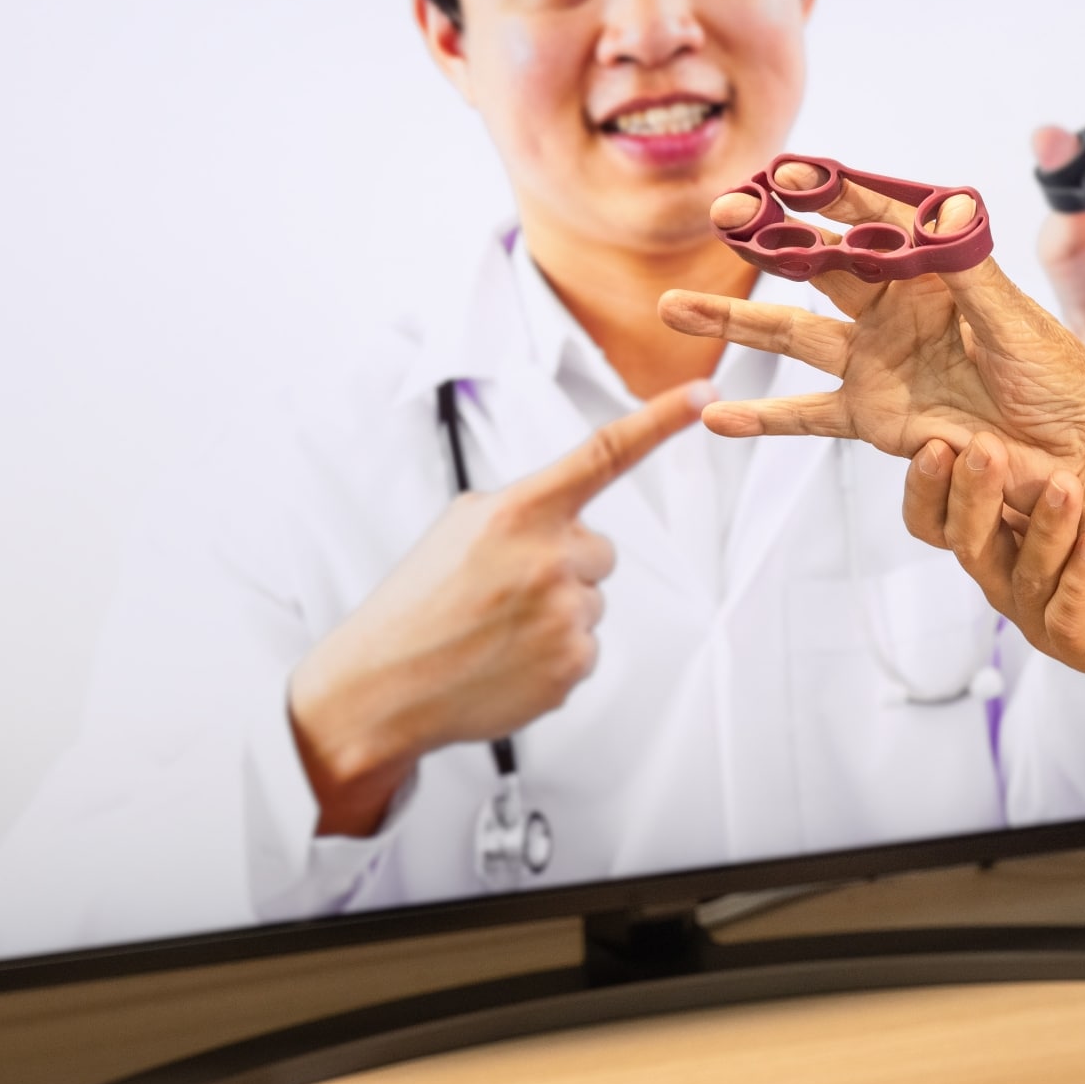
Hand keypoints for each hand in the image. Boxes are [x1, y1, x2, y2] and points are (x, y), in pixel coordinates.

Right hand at [287, 380, 709, 837]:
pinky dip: (553, 655)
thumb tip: (570, 517)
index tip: (702, 396)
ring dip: (555, 612)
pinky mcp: (571, 665)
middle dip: (563, 566)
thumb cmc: (419, 603)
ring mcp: (565, 615)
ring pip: (592, 600)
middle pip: (599, 551)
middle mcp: (549, 558)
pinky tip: (507, 660)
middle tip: (503, 592)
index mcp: (518, 512)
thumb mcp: (461, 527)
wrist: (382, 687)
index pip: (603, 453)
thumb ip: (525, 510)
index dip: (659, 420)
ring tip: (496, 630)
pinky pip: (586, 647)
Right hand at [670, 167, 1084, 521]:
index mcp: (938, 274)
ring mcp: (881, 362)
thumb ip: (971, 270)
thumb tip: (946, 206)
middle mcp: (899, 310)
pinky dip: (764, 420)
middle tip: (718, 215)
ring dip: (735, 323)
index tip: (782, 173)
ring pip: (792, 334)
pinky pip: (809, 417)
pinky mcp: (875, 418)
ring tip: (674, 309)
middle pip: (819, 263)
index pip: (873, 218)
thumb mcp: (1019, 324)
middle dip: (768, 238)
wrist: (1079, 463)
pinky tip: (715, 418)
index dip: (829, 193)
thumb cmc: (1066, 386)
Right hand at [905, 434, 1084, 673]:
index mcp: (987, 529)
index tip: (935, 445)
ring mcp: (1040, 613)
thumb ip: (1012, 411)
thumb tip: (973, 331)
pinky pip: (1069, 619)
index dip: (926, 487)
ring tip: (1065, 486)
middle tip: (985, 451)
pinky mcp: (1083, 644)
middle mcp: (1003, 574)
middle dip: (974, 496)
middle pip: (966, 545)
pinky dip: (1081, 580)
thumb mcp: (1058, 449)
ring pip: (1021, 580)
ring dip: (1041, 529)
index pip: (930, 519)